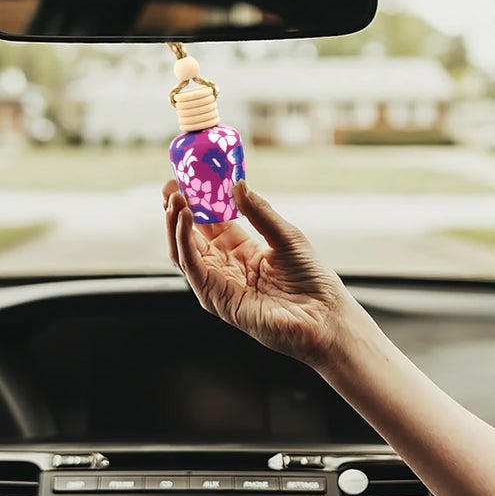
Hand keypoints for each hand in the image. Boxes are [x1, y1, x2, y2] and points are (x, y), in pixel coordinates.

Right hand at [163, 178, 363, 370]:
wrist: (325, 316)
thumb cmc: (312, 279)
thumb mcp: (286, 235)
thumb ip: (259, 212)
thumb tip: (238, 184)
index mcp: (241, 250)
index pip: (210, 223)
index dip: (197, 202)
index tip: (186, 180)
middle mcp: (225, 267)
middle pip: (190, 237)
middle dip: (177, 211)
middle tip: (169, 187)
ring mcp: (218, 283)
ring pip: (183, 252)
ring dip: (174, 224)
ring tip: (175, 198)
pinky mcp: (215, 298)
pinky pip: (191, 267)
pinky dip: (183, 241)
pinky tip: (185, 219)